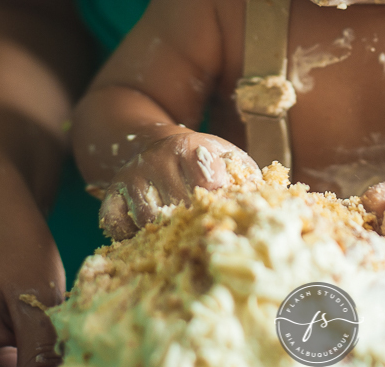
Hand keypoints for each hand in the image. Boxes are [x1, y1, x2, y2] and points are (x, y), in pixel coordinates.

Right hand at [97, 132, 259, 239]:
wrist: (154, 145)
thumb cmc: (205, 161)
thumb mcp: (230, 158)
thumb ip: (249, 180)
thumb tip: (274, 211)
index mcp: (189, 148)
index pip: (205, 180)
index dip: (218, 203)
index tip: (225, 216)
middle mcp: (156, 160)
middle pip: (176, 206)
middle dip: (194, 226)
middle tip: (207, 239)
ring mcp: (130, 179)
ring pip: (146, 220)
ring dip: (165, 236)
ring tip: (182, 241)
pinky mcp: (110, 197)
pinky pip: (117, 228)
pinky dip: (132, 239)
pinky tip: (150, 238)